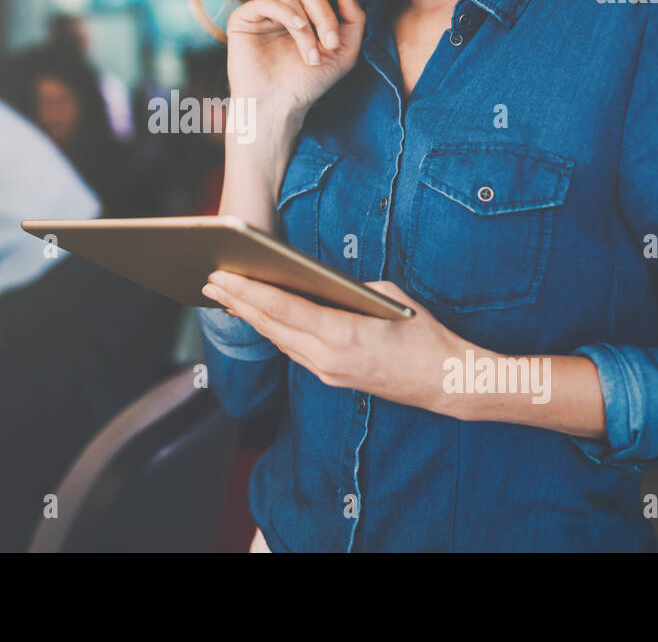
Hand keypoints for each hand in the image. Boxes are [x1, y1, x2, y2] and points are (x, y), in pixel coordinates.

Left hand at [201, 272, 471, 412]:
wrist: (447, 383)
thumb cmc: (425, 335)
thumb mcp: (389, 298)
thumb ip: (350, 289)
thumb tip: (322, 282)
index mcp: (342, 334)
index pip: (283, 308)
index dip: (248, 291)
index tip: (222, 275)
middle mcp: (327, 357)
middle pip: (272, 326)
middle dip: (237, 302)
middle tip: (210, 280)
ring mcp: (328, 372)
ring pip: (279, 340)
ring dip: (251, 317)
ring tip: (225, 296)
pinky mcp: (332, 378)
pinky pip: (294, 351)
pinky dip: (273, 331)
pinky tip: (261, 318)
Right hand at [224, 0, 366, 121]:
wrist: (279, 106)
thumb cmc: (310, 83)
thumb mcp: (344, 52)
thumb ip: (354, 19)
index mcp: (309, 14)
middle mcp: (287, 10)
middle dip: (326, 16)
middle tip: (331, 44)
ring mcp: (266, 13)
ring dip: (308, 30)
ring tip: (311, 58)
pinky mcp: (245, 18)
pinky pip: (269, 3)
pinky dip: (287, 13)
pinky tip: (297, 27)